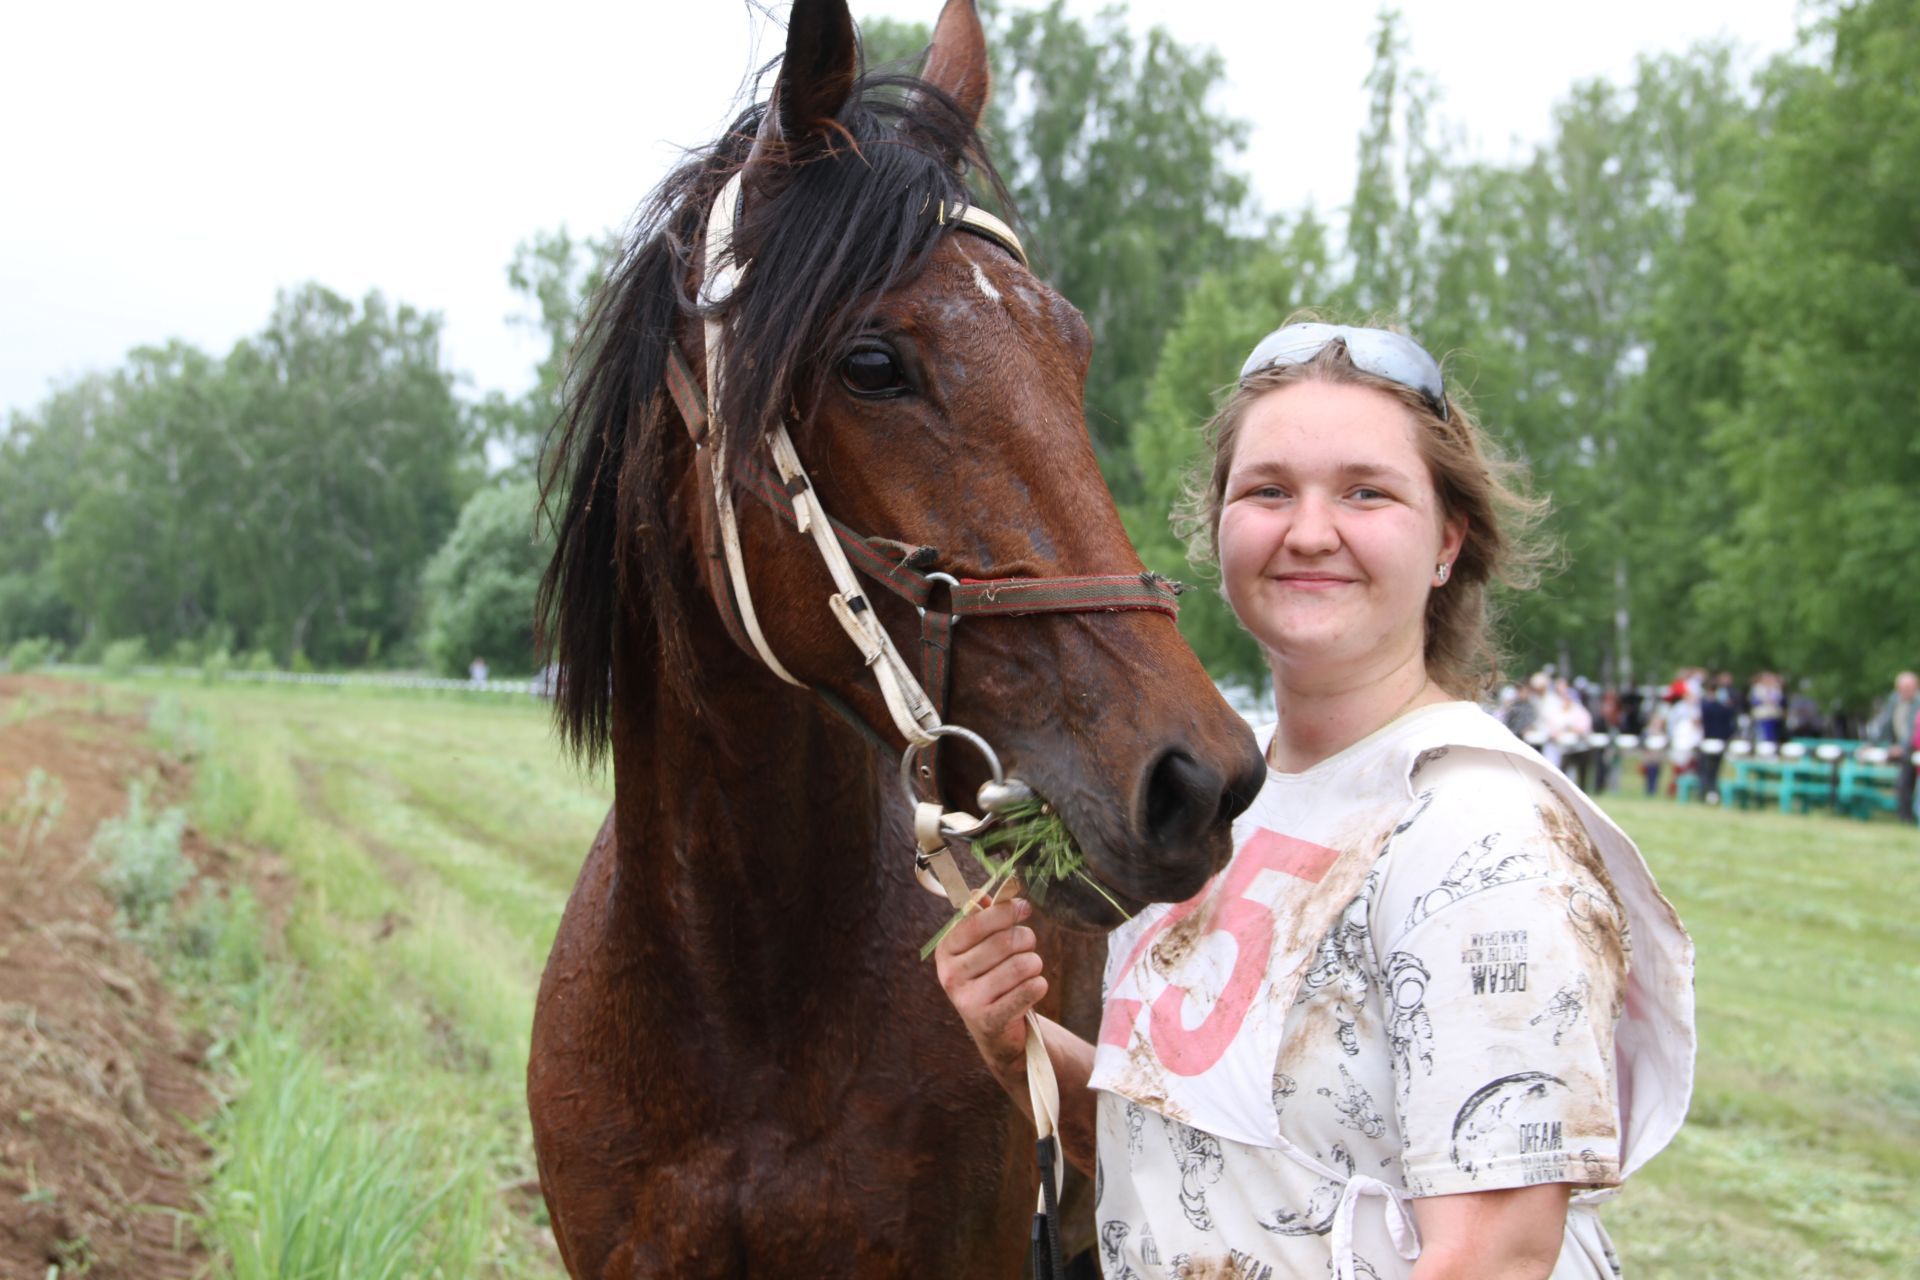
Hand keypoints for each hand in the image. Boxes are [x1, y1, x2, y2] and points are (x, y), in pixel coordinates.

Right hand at [934, 897, 1046, 1078]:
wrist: (995, 1032)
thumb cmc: (991, 979)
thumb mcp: (981, 948)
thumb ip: (981, 918)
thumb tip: (980, 893)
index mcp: (945, 951)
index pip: (976, 922)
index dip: (1005, 911)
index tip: (1024, 907)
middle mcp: (950, 975)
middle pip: (1004, 942)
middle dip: (1026, 938)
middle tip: (1029, 943)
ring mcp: (967, 1000)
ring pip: (1021, 965)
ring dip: (1034, 964)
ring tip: (1029, 970)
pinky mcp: (989, 1021)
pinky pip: (1029, 990)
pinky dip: (1039, 985)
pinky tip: (1035, 987)